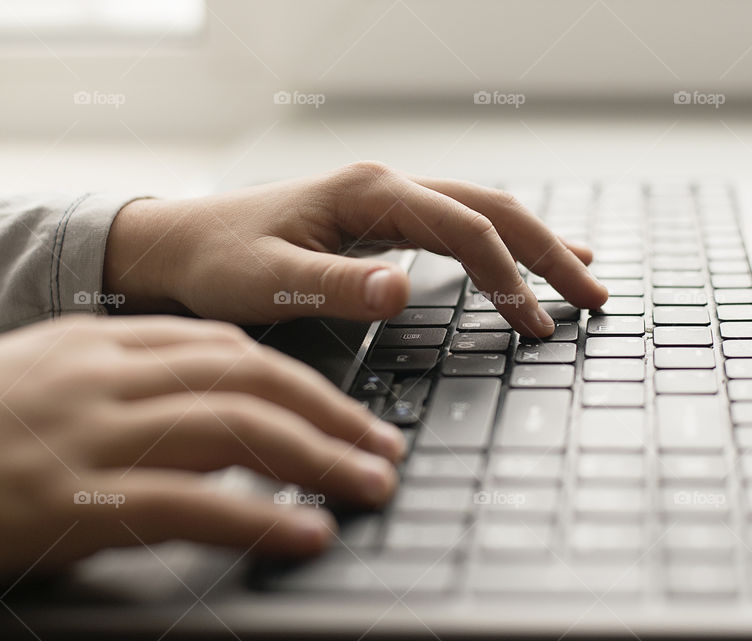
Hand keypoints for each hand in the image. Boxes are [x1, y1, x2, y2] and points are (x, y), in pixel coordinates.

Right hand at [0, 315, 404, 575]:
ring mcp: (92, 434)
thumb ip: (139, 374)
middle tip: (382, 447)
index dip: (306, 380)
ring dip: (318, 459)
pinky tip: (307, 533)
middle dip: (332, 414)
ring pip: (236, 430)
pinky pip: (191, 503)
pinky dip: (261, 518)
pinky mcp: (76, 501)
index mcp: (107, 341)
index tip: (351, 411)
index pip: (232, 348)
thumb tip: (230, 394)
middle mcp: (109, 375)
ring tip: (370, 485)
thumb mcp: (58, 375)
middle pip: (252, 379)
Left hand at [104, 162, 607, 336]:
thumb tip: (404, 289)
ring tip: (582, 274)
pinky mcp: (385, 218)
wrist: (185, 244)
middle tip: (594, 298)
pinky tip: (525, 259)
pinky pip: (460, 224)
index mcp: (371, 195)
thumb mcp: (269, 282)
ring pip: (483, 211)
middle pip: (492, 210)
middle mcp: (389, 186)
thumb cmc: (221, 262)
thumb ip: (338, 286)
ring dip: (535, 244)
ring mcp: (390, 198)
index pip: (465, 230)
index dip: (508, 277)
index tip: (536, 323)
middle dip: (547, 253)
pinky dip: (503, 242)